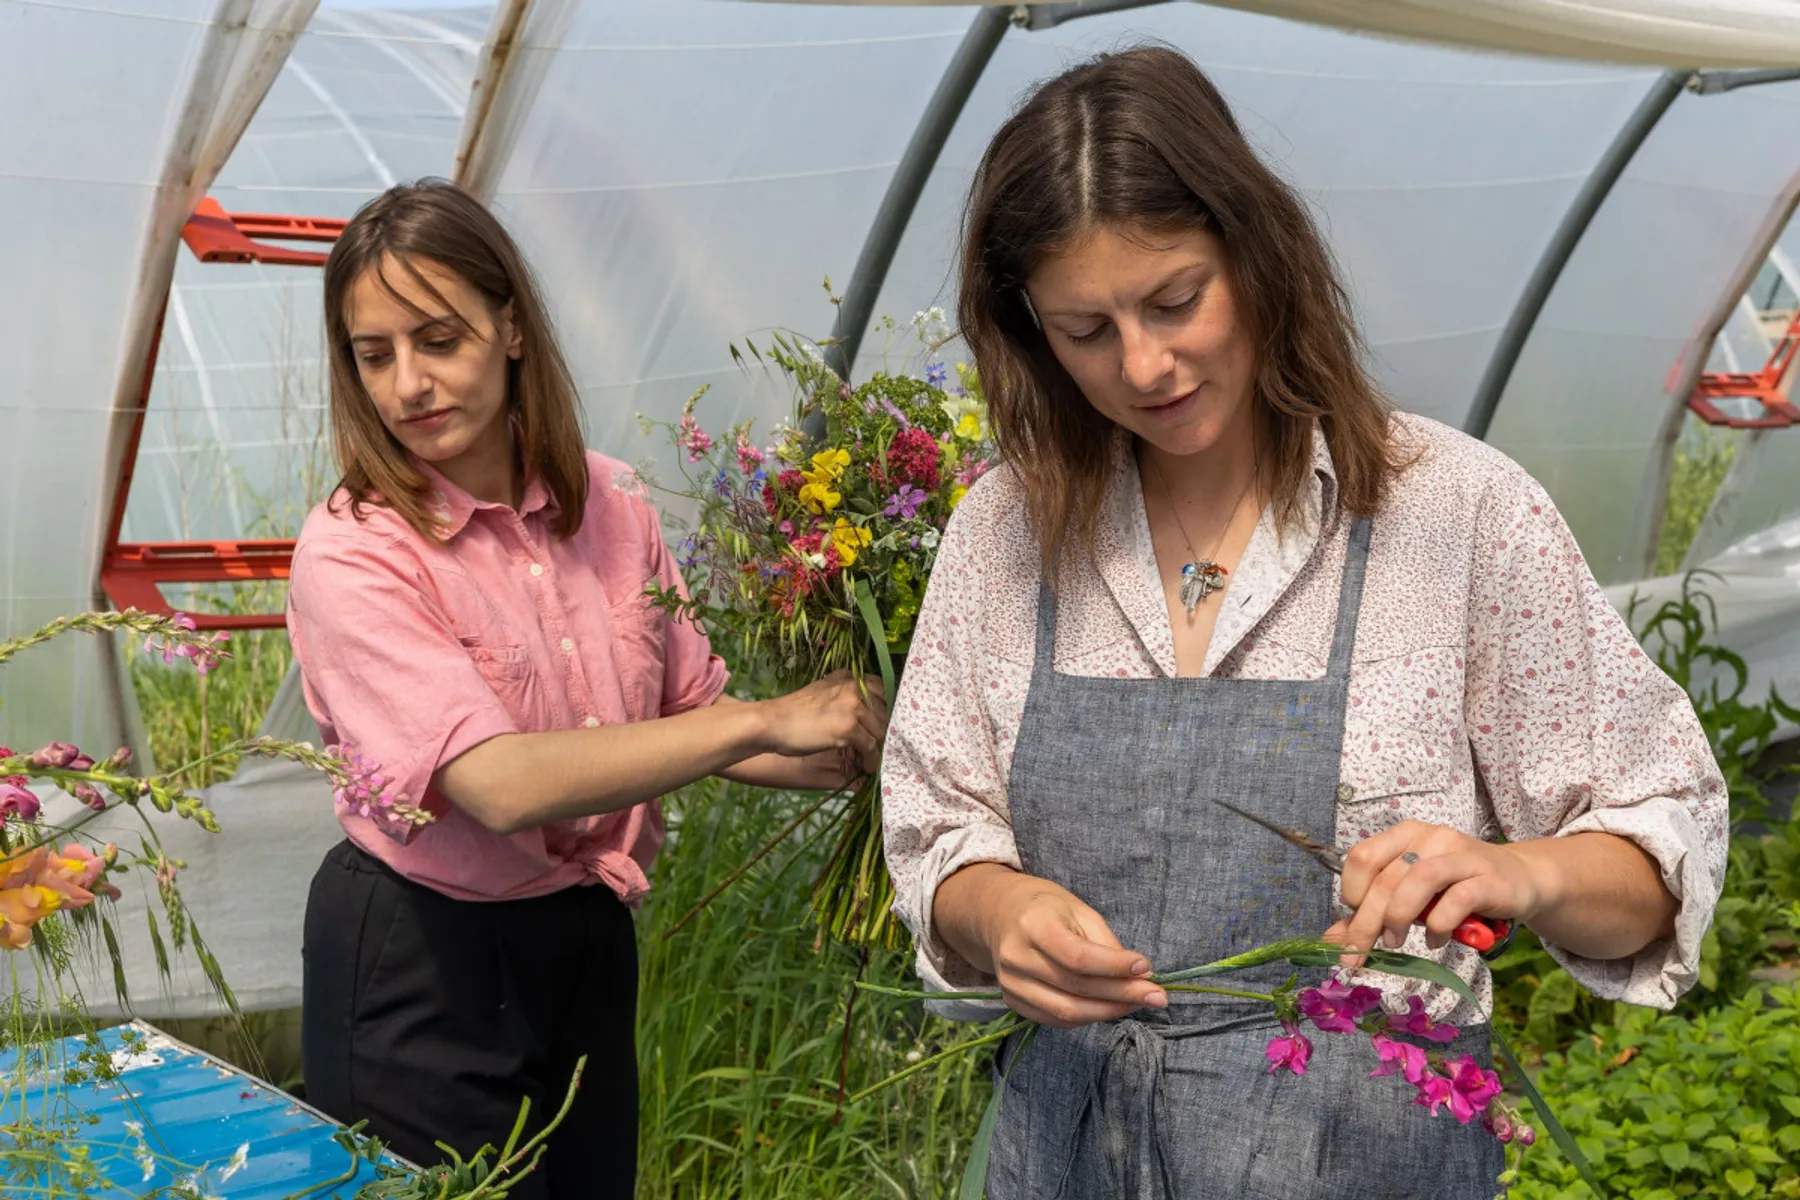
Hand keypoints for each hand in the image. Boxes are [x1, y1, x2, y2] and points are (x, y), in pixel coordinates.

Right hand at [755, 671, 887, 776]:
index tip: (886, 725)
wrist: (772, 723)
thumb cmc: (794, 712)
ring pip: (881, 730)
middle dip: (885, 731)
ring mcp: (853, 706)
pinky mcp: (848, 728)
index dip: (887, 709)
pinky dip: (872, 759)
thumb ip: (845, 695)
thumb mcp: (824, 692)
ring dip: (881, 747)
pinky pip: (871, 746)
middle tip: (884, 747)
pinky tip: (868, 767)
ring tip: (876, 759)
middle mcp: (854, 687)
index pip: (883, 689)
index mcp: (849, 677)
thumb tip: (868, 711)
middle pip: (885, 711)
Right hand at [970, 869, 1165, 1027]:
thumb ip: (1105, 944)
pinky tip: (1110, 1007)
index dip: (1114, 966)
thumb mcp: (1079, 911)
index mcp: (1033, 925)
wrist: (1000, 915)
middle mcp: (1016, 958)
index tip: (1146, 968)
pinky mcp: (1012, 1001)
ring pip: (1067, 1011)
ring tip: (1138, 1004)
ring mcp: (1010, 984)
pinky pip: (1056, 1020)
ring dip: (1109, 1011)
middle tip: (1157, 996)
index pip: (1077, 956)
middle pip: (1076, 987)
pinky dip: (1088, 1017)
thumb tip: (1138, 976)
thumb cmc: (1047, 908)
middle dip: (1122, 994)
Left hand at [1324, 820, 1549, 967]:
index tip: (1355, 917)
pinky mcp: (1489, 878)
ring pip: (1419, 880)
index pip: (1362, 856)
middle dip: (1368, 921)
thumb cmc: (1456, 886)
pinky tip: (1435, 939)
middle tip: (1362, 950)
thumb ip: (1374, 912)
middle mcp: (1431, 837)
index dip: (1352, 891)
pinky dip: (1439, 924)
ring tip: (1395, 942)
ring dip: (1400, 917)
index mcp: (1406, 834)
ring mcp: (1462, 855)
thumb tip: (1334, 940)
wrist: (1519, 879)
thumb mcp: (1411, 895)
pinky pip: (1457, 900)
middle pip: (1387, 877)